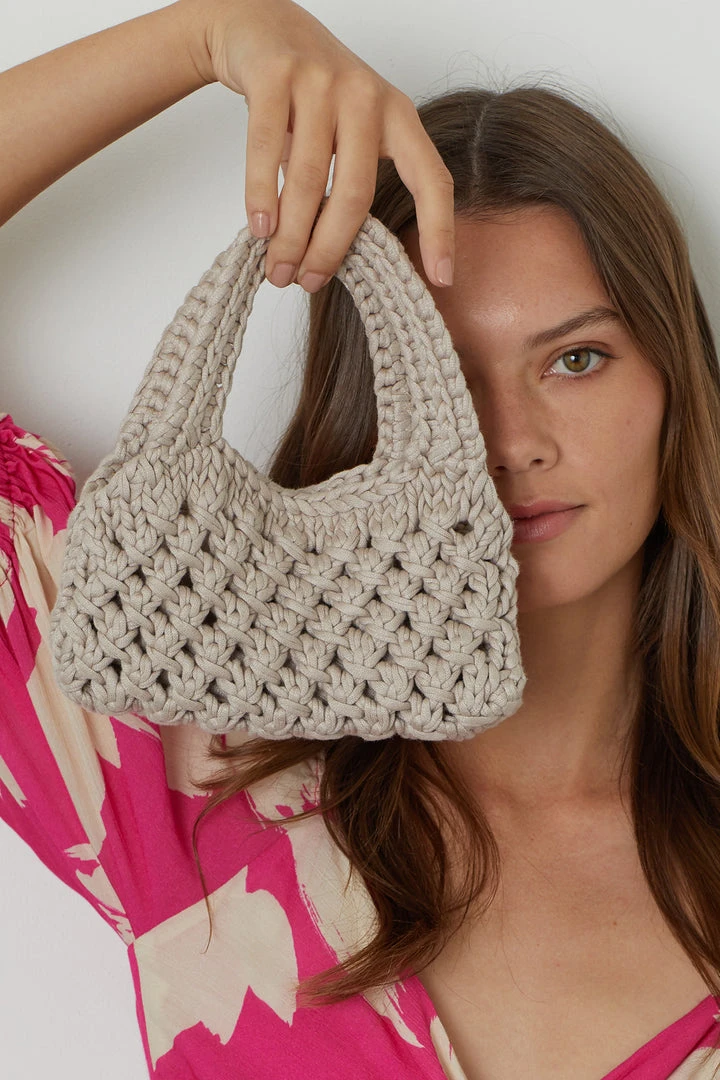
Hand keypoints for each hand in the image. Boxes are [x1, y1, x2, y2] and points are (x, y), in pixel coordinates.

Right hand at [190, 0, 454, 291]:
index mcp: (397, 115)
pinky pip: (267, 150)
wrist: (259, 23)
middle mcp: (366, 95)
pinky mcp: (276, 75)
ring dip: (290, 235)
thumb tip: (337, 258)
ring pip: (308, 179)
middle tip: (307, 283)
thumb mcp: (349, 129)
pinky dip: (261, 196)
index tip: (442, 279)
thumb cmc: (309, 93)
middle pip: (355, 193)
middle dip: (329, 249)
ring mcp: (321, 81)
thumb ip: (353, 179)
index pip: (432, 179)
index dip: (440, 231)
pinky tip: (259, 230)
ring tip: (277, 269)